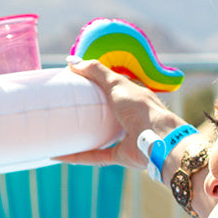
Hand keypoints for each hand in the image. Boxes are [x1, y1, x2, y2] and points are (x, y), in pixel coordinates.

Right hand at [53, 59, 186, 166]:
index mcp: (132, 96)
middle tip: (63, 106)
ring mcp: (125, 136)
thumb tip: (71, 61)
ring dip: (82, 135)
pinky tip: (59, 155)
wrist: (158, 140)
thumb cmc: (141, 108)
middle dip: (87, 110)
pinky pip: (94, 156)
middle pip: (105, 112)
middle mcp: (129, 116)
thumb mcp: (117, 83)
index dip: (95, 83)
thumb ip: (96, 71)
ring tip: (60, 131)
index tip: (73, 83)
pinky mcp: (120, 155)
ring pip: (100, 135)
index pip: (112, 87)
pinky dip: (77, 156)